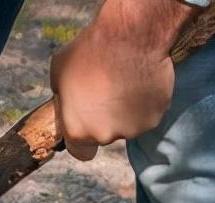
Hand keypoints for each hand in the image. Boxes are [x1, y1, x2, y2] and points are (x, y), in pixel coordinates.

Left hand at [49, 0, 194, 160]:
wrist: (129, 38)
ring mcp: (132, 129)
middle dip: (105, 118)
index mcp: (77, 131)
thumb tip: (68, 100)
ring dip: (127, 111)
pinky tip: (142, 83)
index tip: (88, 125)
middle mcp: (104, 136)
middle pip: (105, 134)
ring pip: (128, 125)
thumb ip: (64, 97)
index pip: (80, 151)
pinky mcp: (154, 117)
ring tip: (126, 84)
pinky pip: (148, 114)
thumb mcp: (59, 74)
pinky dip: (145, 103)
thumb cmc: (89, 53)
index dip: (83, 139)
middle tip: (108, 92)